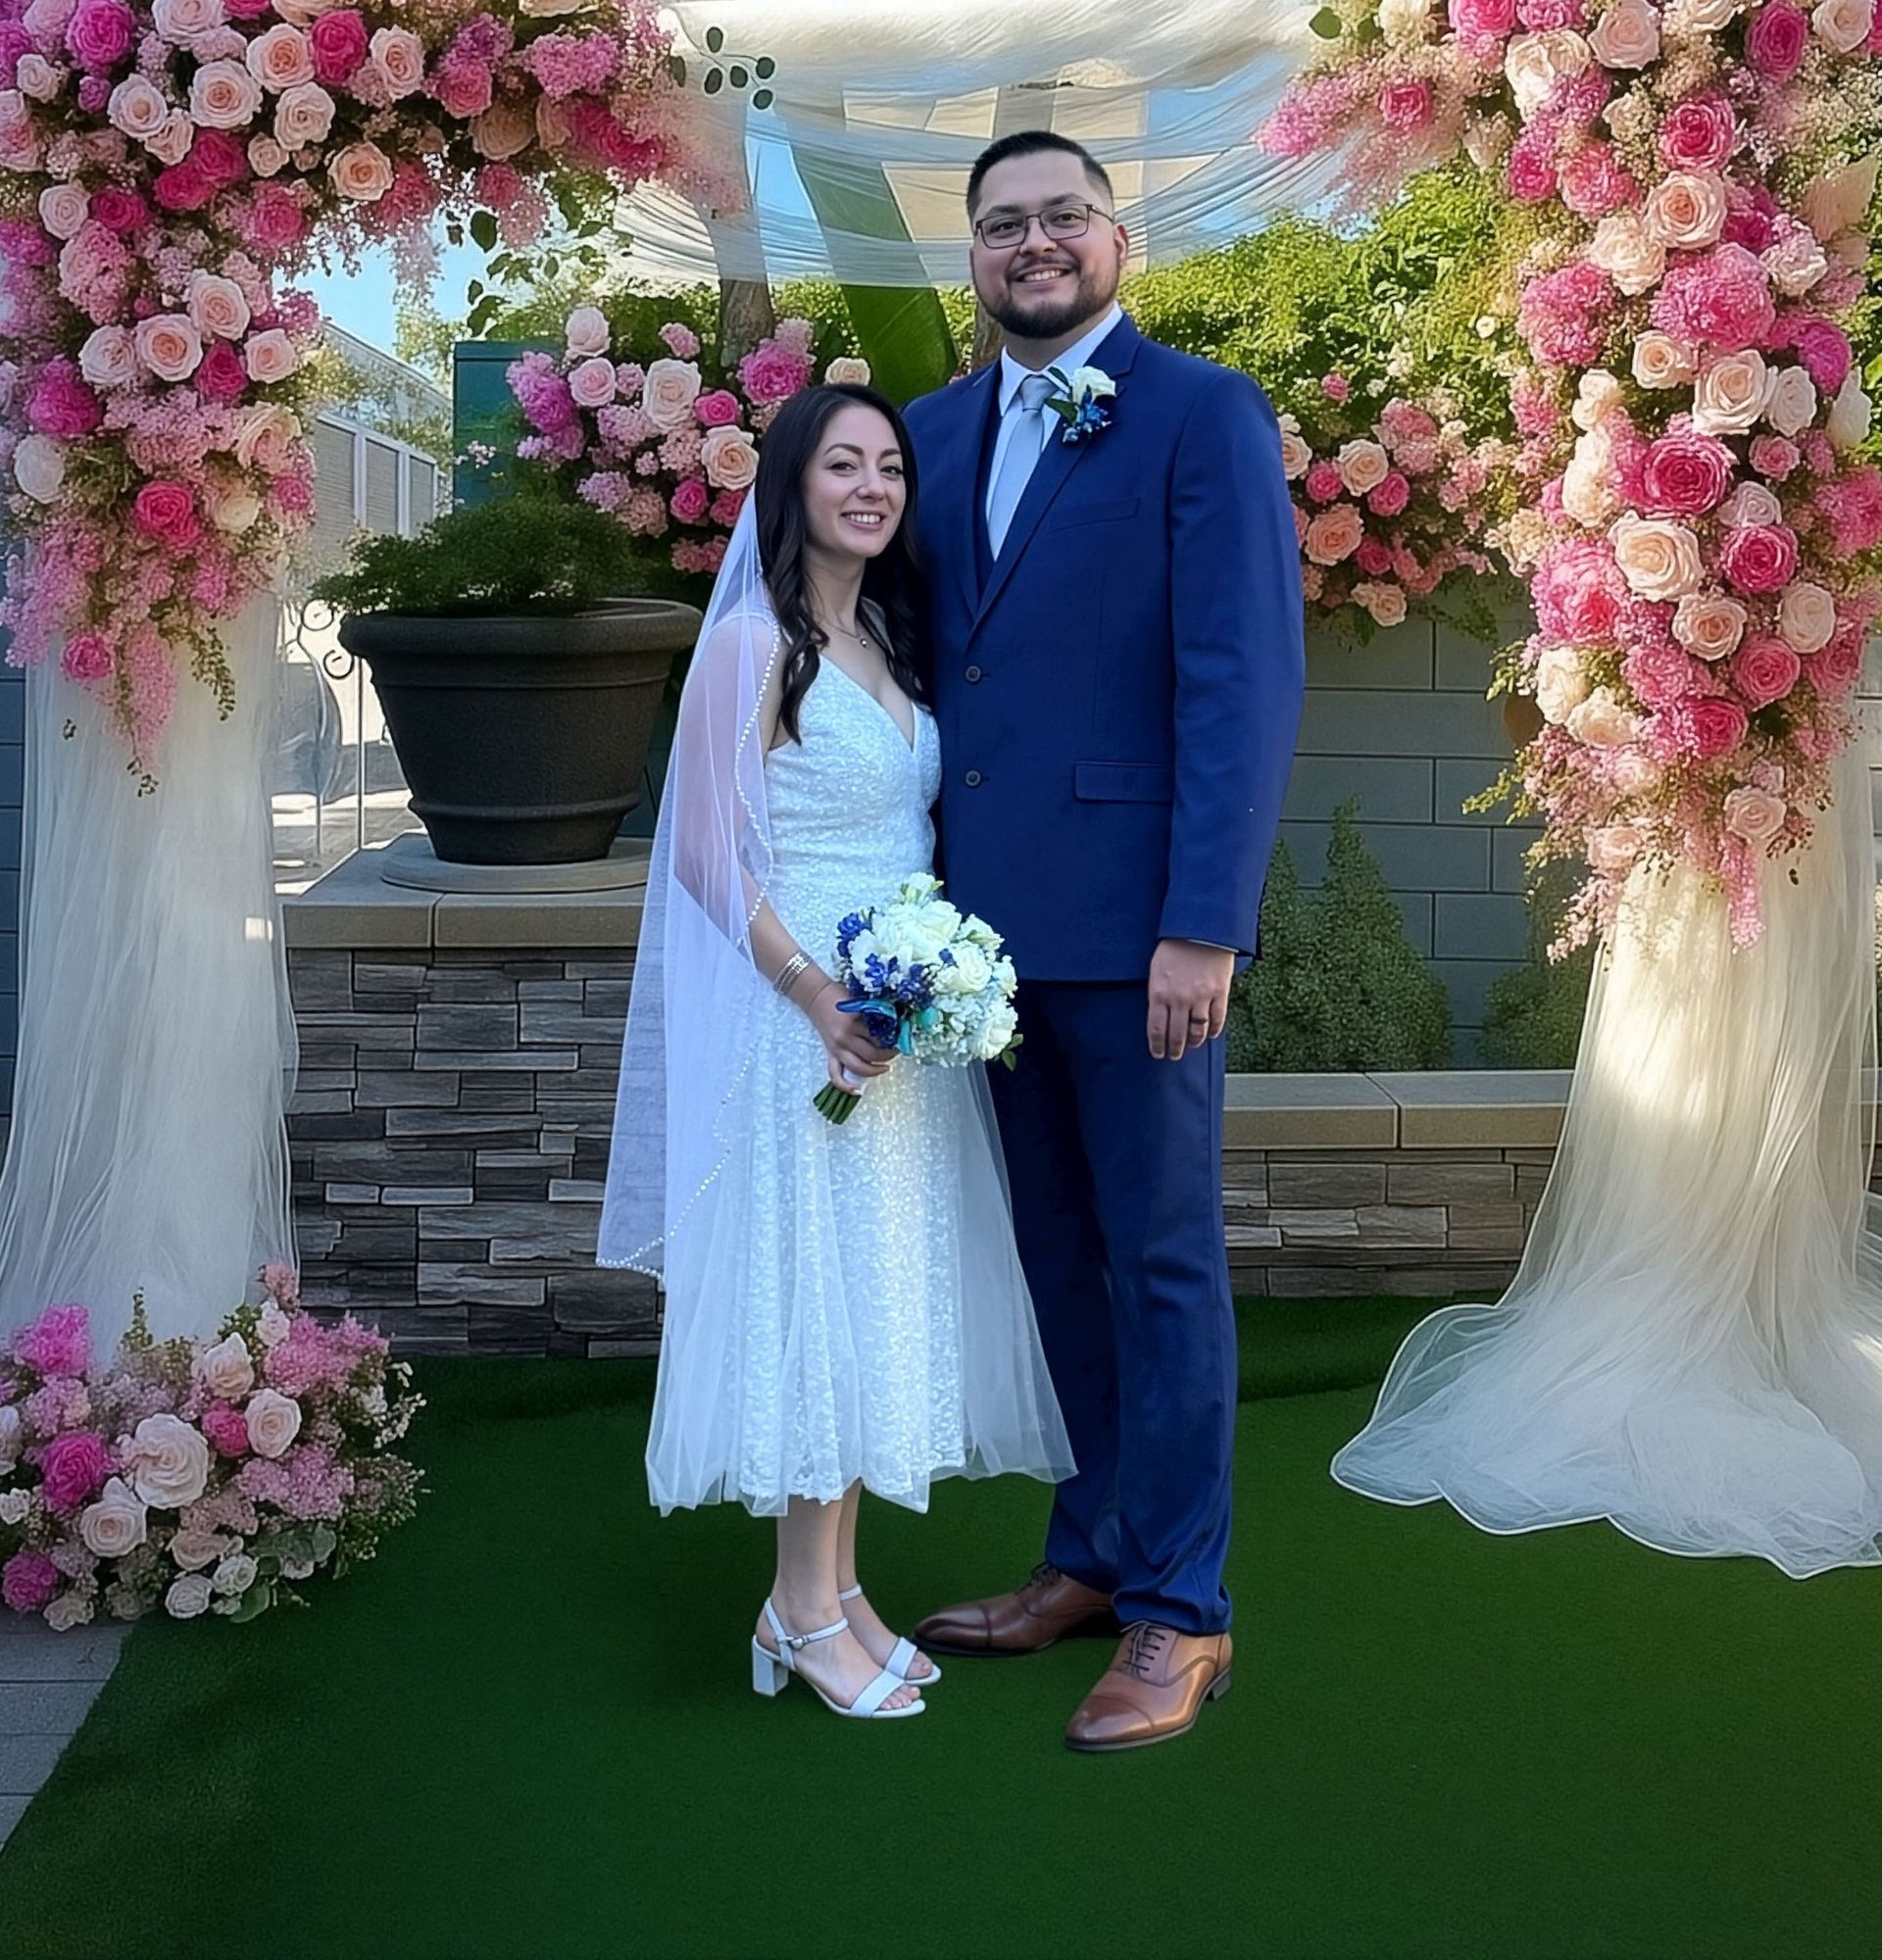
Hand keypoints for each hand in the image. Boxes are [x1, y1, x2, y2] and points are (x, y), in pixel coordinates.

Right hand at [803, 979, 896, 1093]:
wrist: (816, 995)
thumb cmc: (840, 995)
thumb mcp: (861, 1001)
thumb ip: (875, 1012)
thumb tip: (896, 1023)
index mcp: (855, 1022)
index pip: (879, 1037)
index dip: (894, 1039)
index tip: (902, 1037)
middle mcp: (845, 1038)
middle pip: (872, 1054)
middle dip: (888, 1055)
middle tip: (896, 1050)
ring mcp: (837, 1048)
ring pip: (859, 1067)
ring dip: (875, 1070)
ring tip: (886, 1066)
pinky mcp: (830, 1053)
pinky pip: (835, 1075)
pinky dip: (846, 1086)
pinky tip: (858, 1090)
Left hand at [1147, 939, 1232, 1061]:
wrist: (1200, 928)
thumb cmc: (1174, 945)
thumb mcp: (1156, 968)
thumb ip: (1157, 992)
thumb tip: (1159, 1014)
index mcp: (1159, 993)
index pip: (1156, 1029)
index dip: (1157, 1046)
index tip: (1158, 1054)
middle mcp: (1179, 999)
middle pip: (1177, 1035)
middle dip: (1175, 1049)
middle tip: (1174, 1056)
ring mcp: (1201, 997)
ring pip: (1198, 1031)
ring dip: (1194, 1042)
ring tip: (1192, 1045)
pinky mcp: (1220, 992)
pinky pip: (1217, 1019)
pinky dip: (1214, 1030)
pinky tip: (1211, 1034)